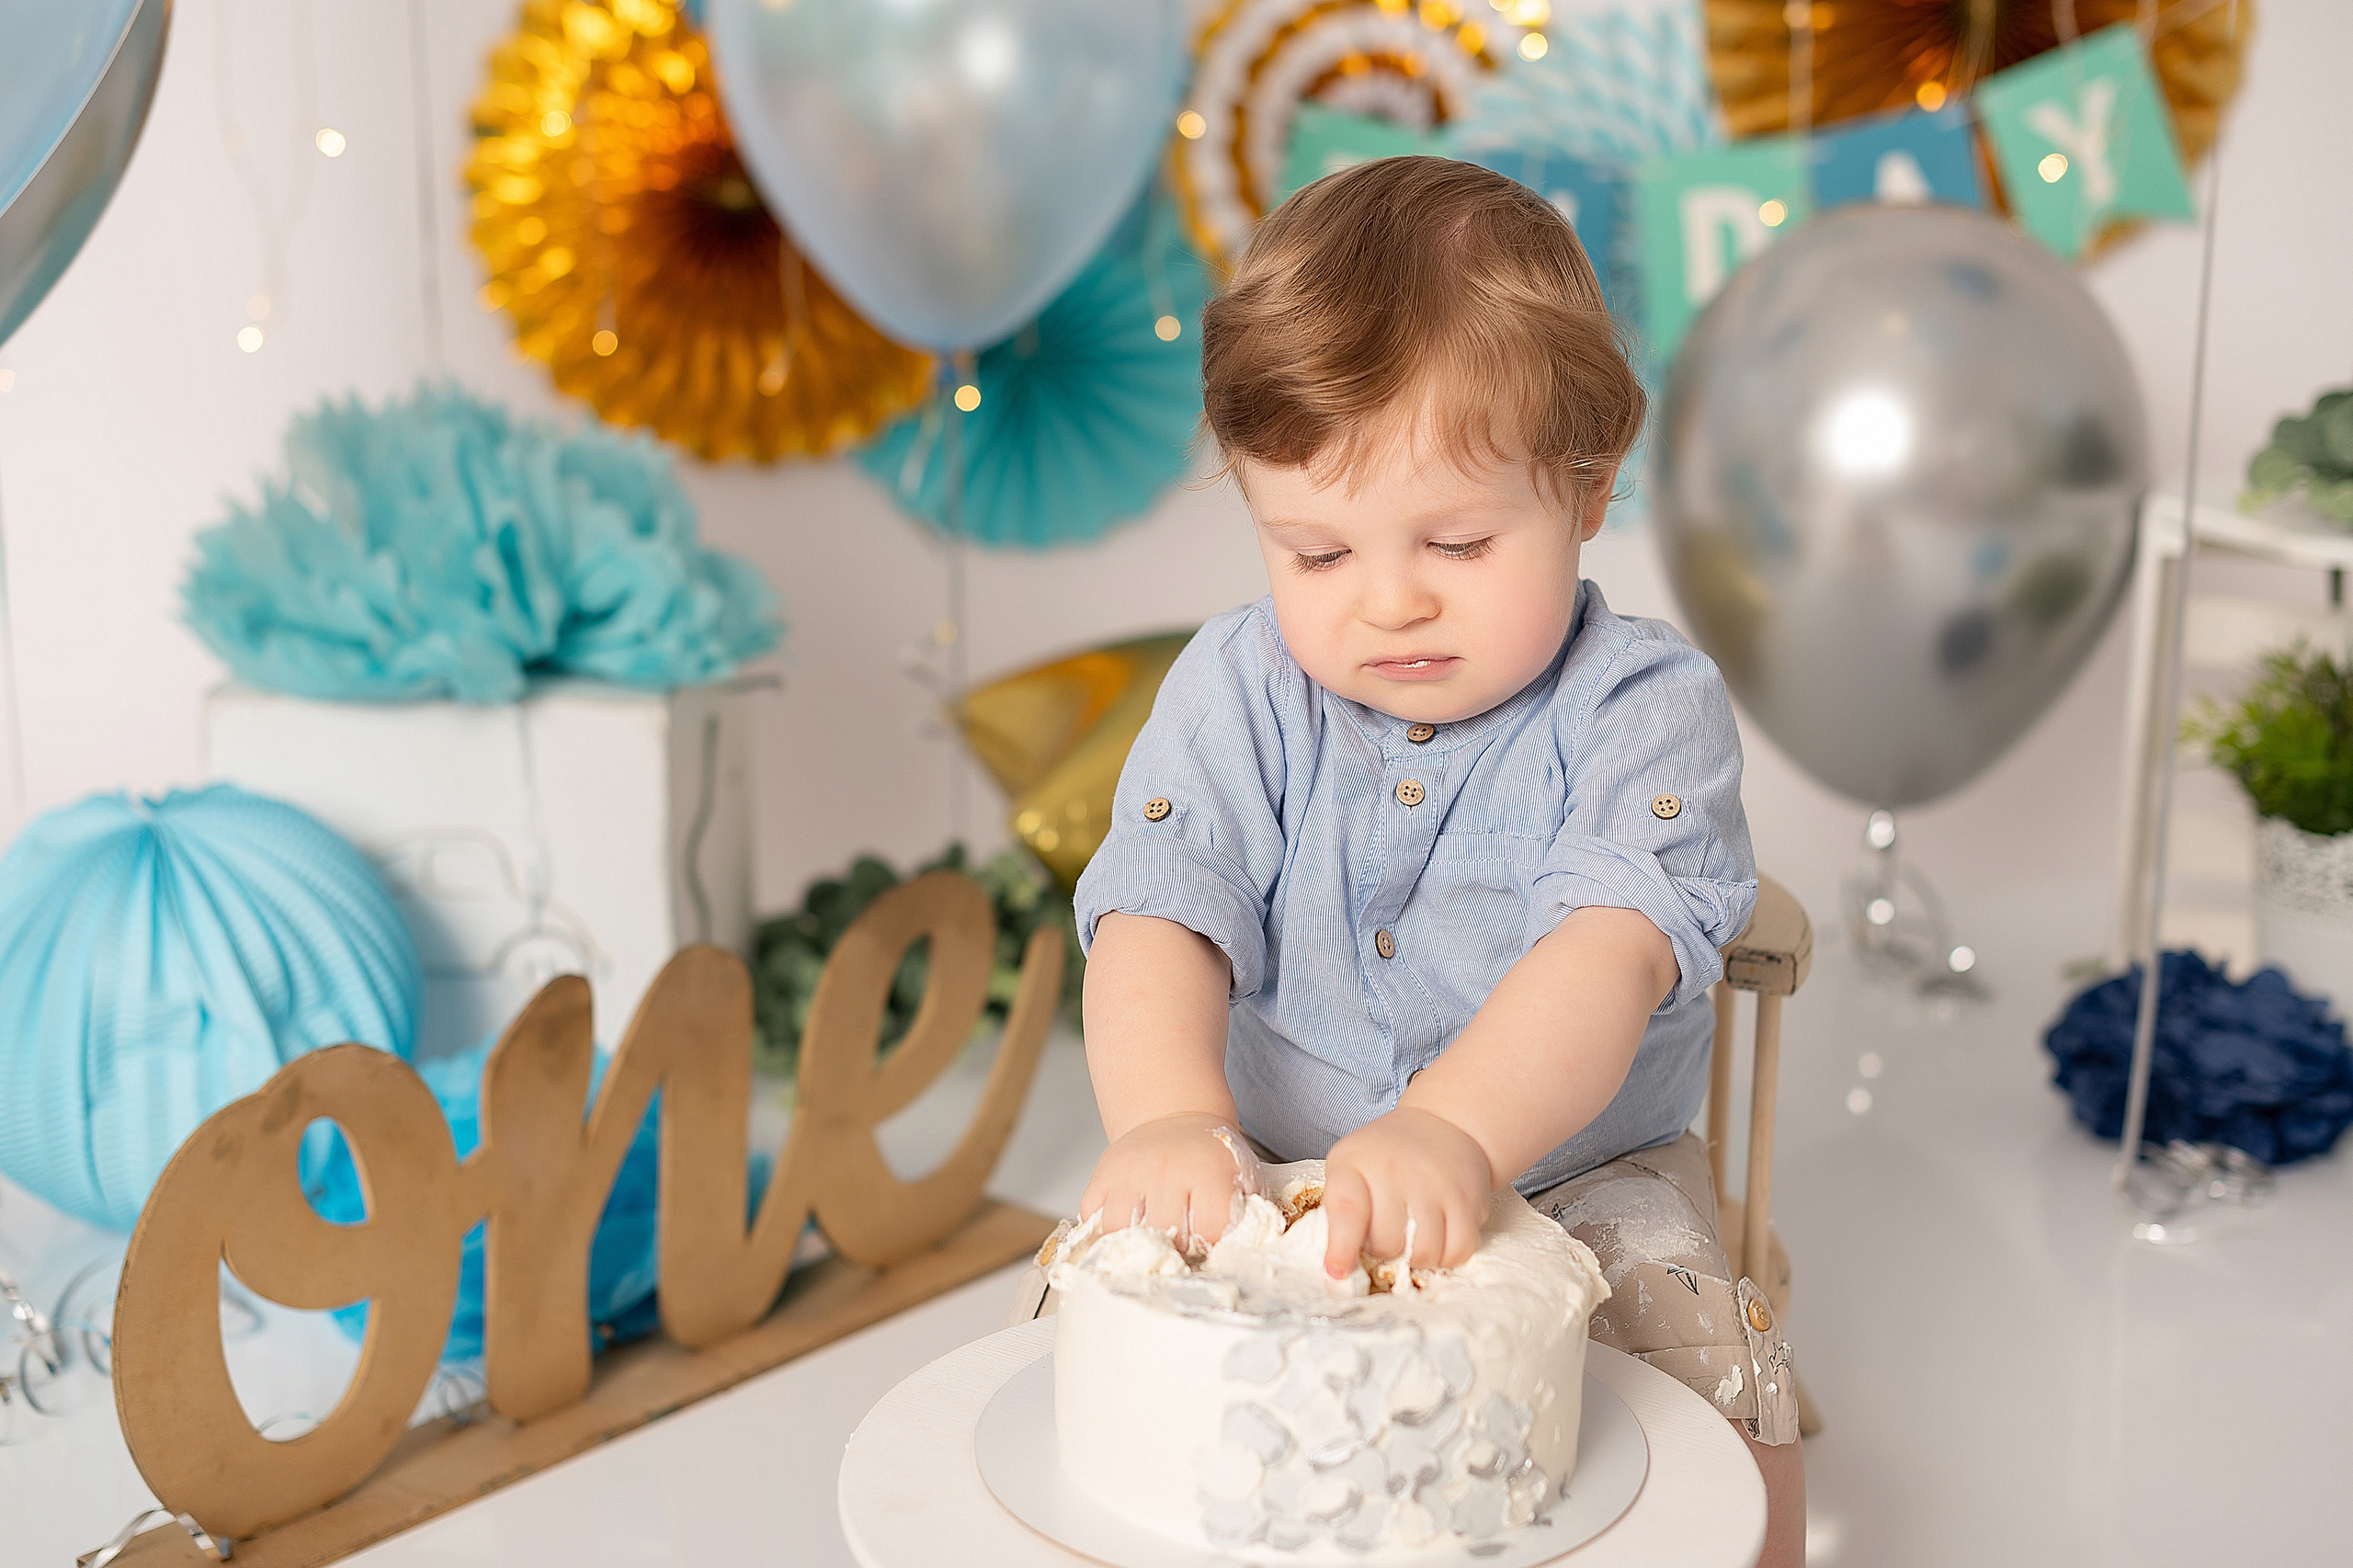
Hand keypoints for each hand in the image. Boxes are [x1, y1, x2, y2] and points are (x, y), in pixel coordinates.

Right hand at [1080, 1112, 1250, 1248]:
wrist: (1177, 1116)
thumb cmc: (1211, 1158)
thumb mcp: (1242, 1178)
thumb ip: (1248, 1216)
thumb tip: (1241, 1258)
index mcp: (1208, 1171)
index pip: (1209, 1230)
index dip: (1211, 1248)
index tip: (1211, 1250)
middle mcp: (1166, 1168)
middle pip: (1164, 1234)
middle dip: (1175, 1252)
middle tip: (1180, 1253)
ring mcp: (1130, 1171)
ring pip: (1120, 1230)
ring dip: (1136, 1246)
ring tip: (1151, 1248)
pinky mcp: (1103, 1173)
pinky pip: (1091, 1216)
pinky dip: (1104, 1233)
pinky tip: (1125, 1234)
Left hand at [1320, 1107, 1492, 1275]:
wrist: (1445, 1125)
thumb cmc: (1387, 1155)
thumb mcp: (1349, 1166)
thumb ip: (1339, 1210)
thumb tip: (1337, 1266)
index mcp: (1355, 1163)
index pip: (1347, 1210)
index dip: (1341, 1247)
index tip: (1337, 1273)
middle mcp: (1395, 1170)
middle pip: (1386, 1242)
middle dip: (1384, 1249)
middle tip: (1388, 1230)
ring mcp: (1434, 1183)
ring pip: (1424, 1253)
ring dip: (1416, 1256)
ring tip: (1414, 1232)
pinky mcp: (1468, 1198)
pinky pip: (1458, 1251)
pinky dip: (1447, 1255)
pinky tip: (1439, 1236)